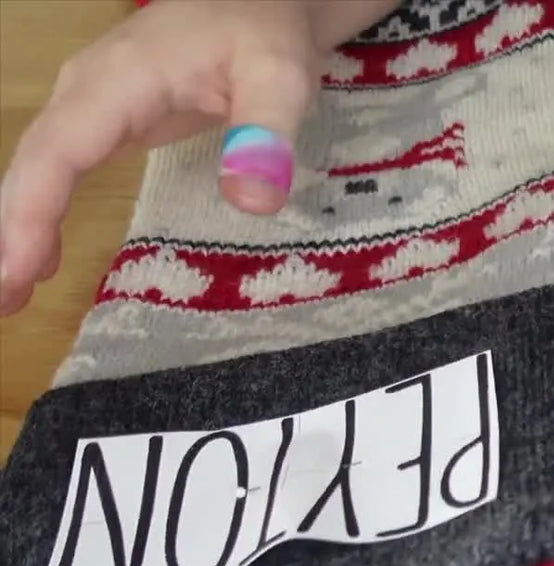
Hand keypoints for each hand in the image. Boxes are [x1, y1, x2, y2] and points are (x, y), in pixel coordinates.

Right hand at [0, 0, 394, 316]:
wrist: (261, 0)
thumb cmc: (265, 30)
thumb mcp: (281, 76)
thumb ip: (266, 135)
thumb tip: (251, 202)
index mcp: (117, 81)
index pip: (58, 153)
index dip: (32, 213)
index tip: (17, 269)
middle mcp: (87, 91)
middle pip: (31, 165)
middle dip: (9, 233)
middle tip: (2, 303)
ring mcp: (89, 104)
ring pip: (36, 168)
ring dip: (15, 228)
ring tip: (9, 296)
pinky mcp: (103, 119)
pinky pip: (56, 168)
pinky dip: (37, 212)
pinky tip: (35, 259)